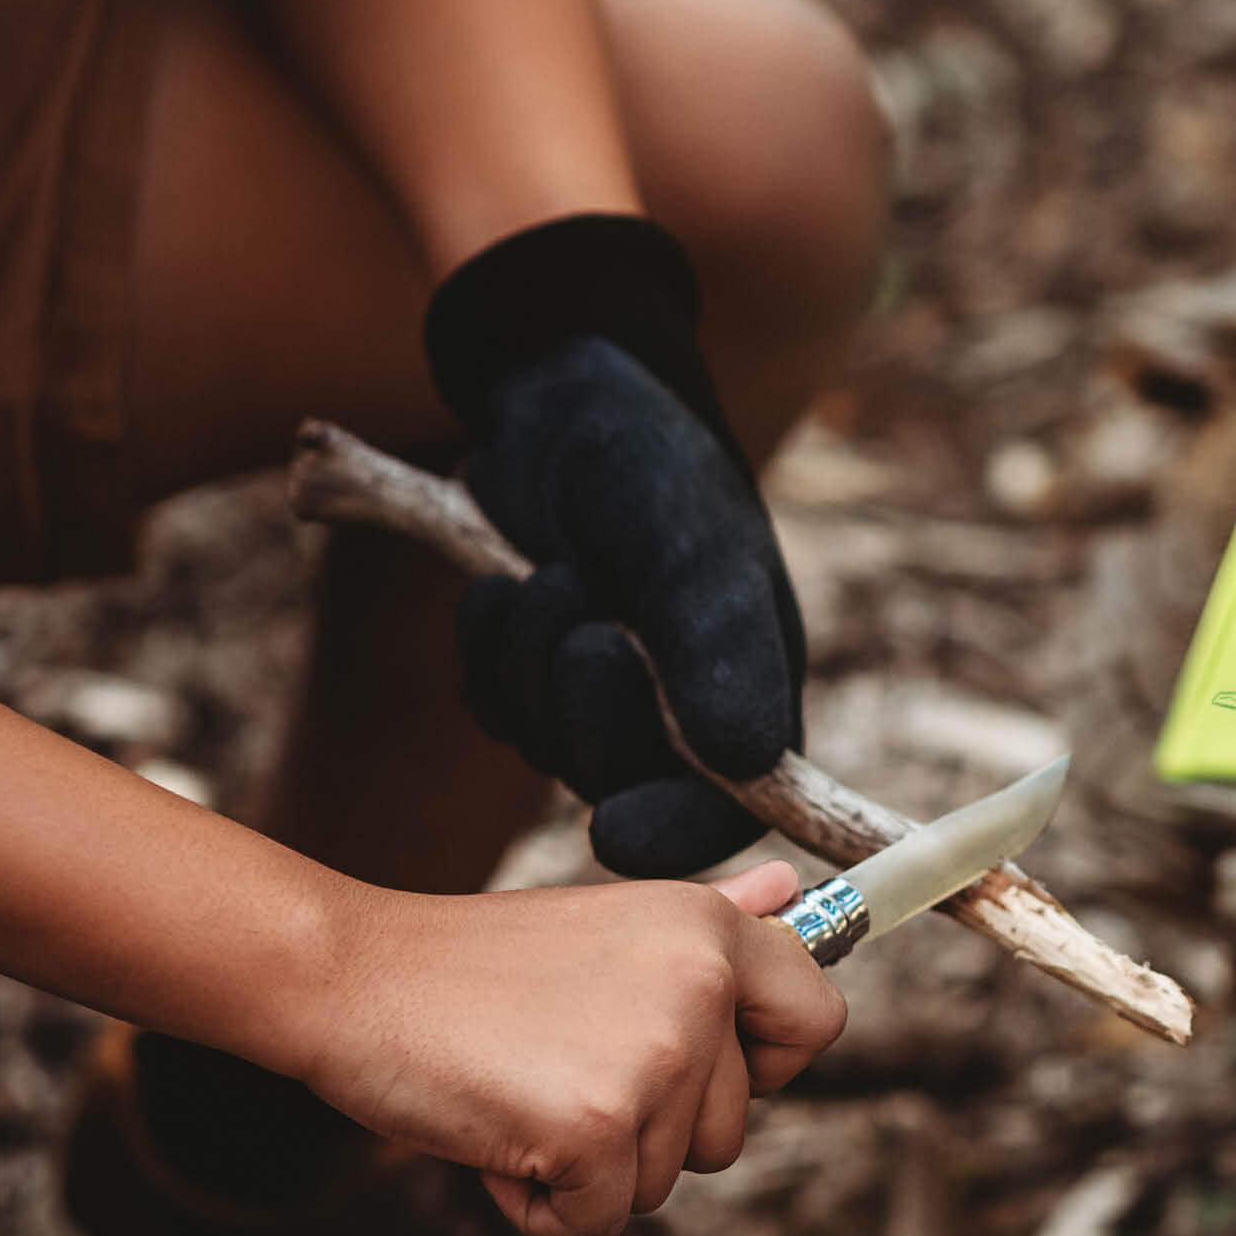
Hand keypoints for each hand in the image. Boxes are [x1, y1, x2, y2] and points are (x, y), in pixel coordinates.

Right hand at [303, 860, 842, 1235]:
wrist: (353, 979)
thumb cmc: (477, 966)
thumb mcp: (611, 923)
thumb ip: (710, 921)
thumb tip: (790, 893)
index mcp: (710, 929)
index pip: (818, 1021)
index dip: (763, 1065)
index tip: (691, 1063)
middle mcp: (701, 983)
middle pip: (732, 1131)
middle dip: (649, 1130)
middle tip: (560, 1064)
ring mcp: (656, 1056)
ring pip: (667, 1180)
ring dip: (594, 1166)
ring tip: (524, 1088)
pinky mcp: (598, 1127)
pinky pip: (603, 1220)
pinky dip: (545, 1204)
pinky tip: (497, 1134)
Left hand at [426, 214, 805, 877]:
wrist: (560, 396)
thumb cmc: (651, 465)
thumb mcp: (694, 545)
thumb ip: (720, 649)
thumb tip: (750, 760)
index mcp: (750, 696)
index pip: (725, 814)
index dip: (674, 839)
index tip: (615, 831)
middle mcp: (678, 717)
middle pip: (617, 788)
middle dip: (585, 713)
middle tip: (589, 626)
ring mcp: (598, 701)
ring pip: (542, 747)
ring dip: (529, 663)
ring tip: (549, 573)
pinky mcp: (527, 677)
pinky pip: (490, 708)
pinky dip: (485, 653)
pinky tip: (501, 586)